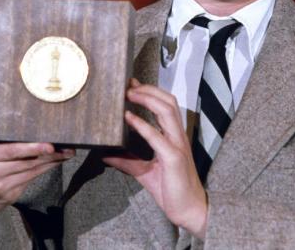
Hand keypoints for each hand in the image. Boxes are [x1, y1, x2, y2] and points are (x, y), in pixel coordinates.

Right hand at [0, 90, 73, 228]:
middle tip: (67, 148)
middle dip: (49, 155)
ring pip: (32, 172)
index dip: (32, 149)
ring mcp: (1, 185)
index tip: (49, 145)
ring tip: (67, 153)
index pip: (11, 151)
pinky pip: (30, 180)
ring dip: (51, 163)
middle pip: (26, 162)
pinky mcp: (10, 195)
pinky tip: (55, 163)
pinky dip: (43, 171)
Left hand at [102, 79, 207, 238]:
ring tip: (130, 95)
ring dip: (147, 99)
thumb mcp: (144, 172)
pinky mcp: (173, 158)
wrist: (188, 210)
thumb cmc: (172, 190)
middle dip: (148, 89)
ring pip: (167, 111)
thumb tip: (106, 155)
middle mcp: (177, 137)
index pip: (165, 105)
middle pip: (168, 101)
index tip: (132, 84)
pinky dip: (142, 125)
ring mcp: (177, 145)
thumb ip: (127, 161)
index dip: (150, 92)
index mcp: (173, 137)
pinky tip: (129, 118)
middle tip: (129, 85)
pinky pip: (157, 137)